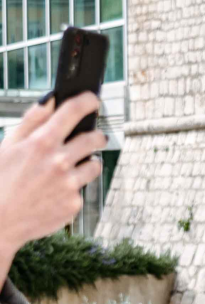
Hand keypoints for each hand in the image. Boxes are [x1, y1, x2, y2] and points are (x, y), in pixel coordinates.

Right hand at [0, 94, 104, 253]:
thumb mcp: (7, 146)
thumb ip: (31, 122)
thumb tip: (49, 101)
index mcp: (41, 143)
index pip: (73, 112)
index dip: (88, 101)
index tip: (93, 100)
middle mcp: (60, 162)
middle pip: (95, 139)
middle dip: (96, 135)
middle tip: (94, 137)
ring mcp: (70, 184)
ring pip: (95, 165)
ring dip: (87, 162)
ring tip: (69, 168)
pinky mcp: (74, 204)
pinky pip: (82, 189)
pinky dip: (72, 188)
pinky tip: (54, 192)